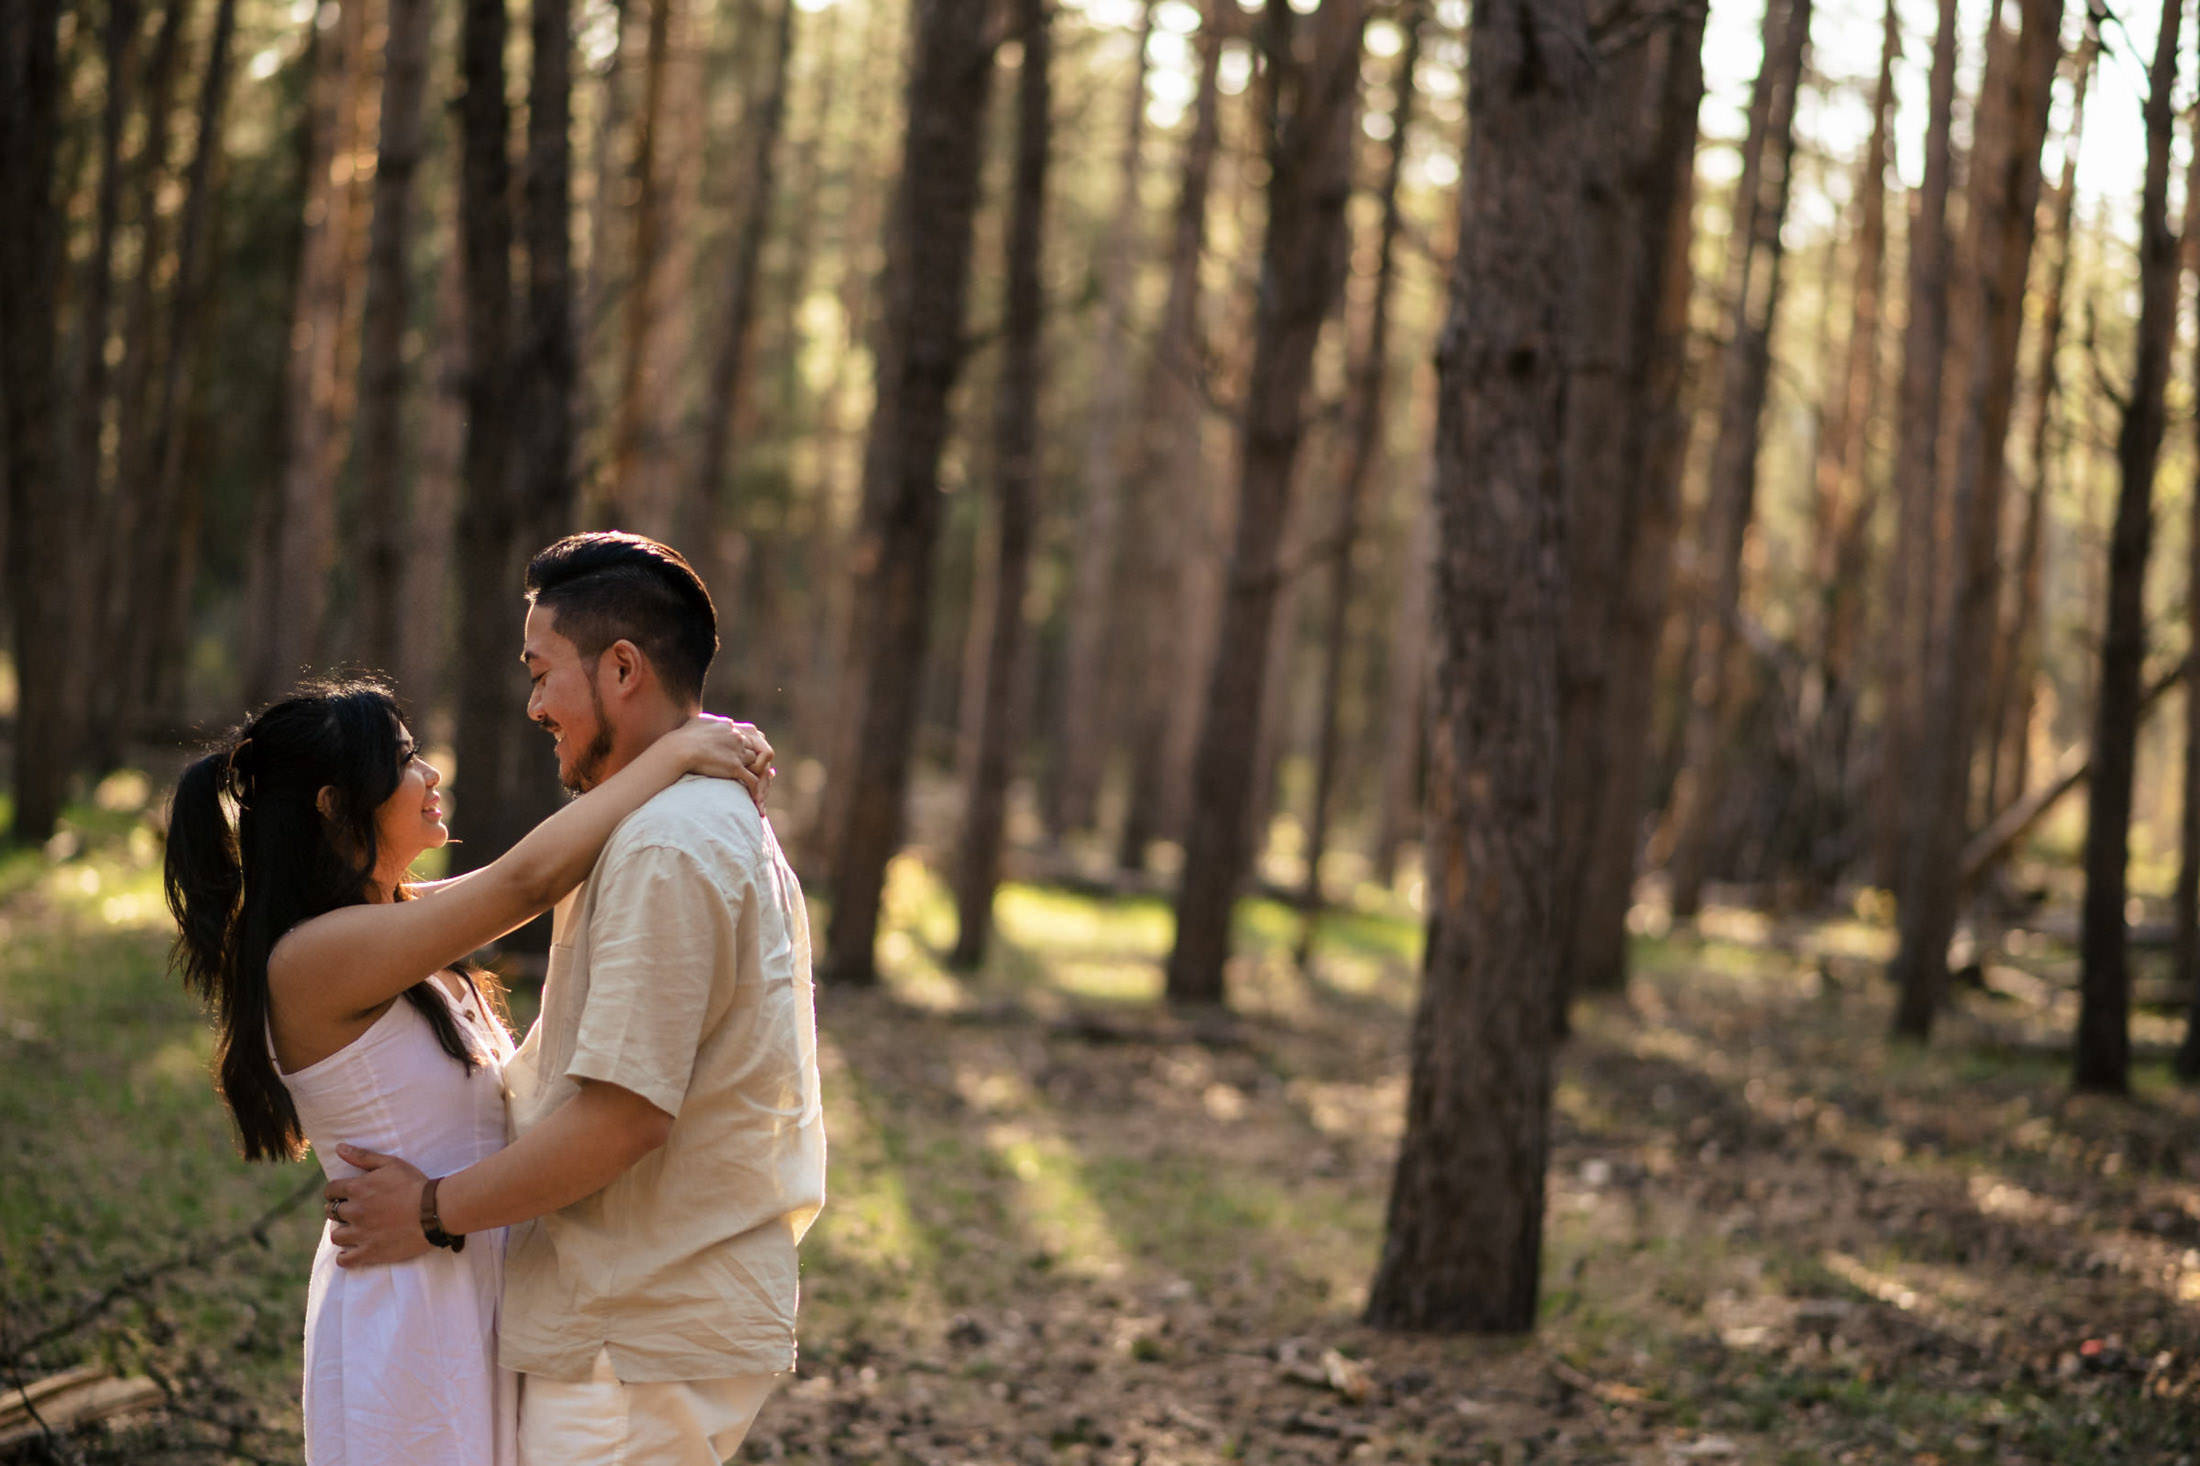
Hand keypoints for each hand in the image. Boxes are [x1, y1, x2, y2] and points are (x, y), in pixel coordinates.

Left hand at [325, 1144, 433, 1268]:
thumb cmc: (414, 1184)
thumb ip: (362, 1156)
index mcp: (357, 1188)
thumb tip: (339, 1148)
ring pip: (336, 1236)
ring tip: (355, 1230)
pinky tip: (352, 1251)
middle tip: (354, 1210)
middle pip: (331, 1212)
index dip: (336, 1191)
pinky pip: (345, 1260)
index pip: (330, 1190)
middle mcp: (354, 1211)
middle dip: (339, 1210)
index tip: (345, 1194)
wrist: (434, 1210)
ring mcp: (361, 1234)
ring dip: (343, 1232)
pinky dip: (345, 1257)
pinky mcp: (370, 1252)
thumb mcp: (391, 1164)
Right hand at [674, 714, 775, 811]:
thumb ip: (708, 722)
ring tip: (760, 789)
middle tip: (762, 775)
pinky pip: (752, 780)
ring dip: (760, 777)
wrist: (678, 748)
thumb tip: (709, 723)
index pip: (752, 734)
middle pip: (758, 749)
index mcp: (730, 726)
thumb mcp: (698, 723)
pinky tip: (755, 800)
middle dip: (760, 762)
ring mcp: (737, 752)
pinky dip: (756, 790)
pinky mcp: (735, 767)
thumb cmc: (682, 737)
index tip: (753, 756)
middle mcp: (737, 737)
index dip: (754, 747)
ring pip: (758, 765)